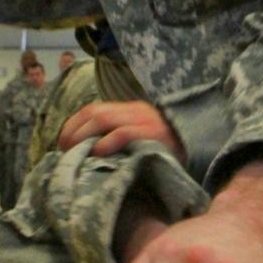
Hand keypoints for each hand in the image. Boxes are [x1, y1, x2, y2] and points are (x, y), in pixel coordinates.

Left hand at [58, 99, 183, 160]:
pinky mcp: (154, 135)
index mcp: (131, 110)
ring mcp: (145, 121)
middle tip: (64, 152)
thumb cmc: (166, 153)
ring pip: (104, 119)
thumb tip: (86, 153)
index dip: (73, 124)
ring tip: (74, 154)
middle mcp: (136, 111)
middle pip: (95, 113)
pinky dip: (106, 142)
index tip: (61, 144)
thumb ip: (119, 139)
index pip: (93, 109)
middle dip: (74, 132)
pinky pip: (124, 133)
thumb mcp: (141, 140)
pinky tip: (96, 154)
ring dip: (83, 136)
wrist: (201, 150)